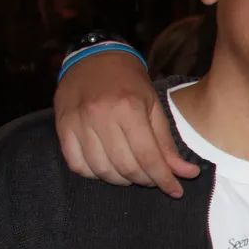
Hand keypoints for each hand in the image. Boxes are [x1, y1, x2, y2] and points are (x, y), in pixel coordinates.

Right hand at [55, 51, 197, 196]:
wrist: (93, 57)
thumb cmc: (129, 82)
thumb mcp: (154, 106)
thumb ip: (167, 144)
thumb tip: (186, 174)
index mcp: (128, 108)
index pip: (148, 157)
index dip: (164, 179)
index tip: (175, 191)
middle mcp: (100, 115)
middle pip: (126, 167)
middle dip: (145, 180)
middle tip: (153, 178)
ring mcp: (77, 122)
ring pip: (102, 170)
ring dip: (121, 180)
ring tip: (133, 173)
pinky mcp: (61, 127)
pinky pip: (77, 165)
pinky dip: (95, 174)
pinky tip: (108, 167)